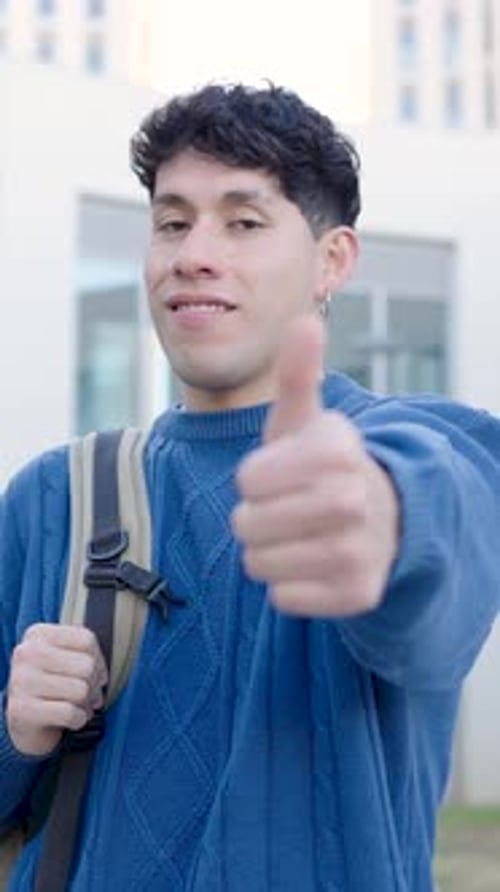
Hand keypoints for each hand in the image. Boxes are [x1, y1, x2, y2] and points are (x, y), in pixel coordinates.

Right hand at [6, 624, 107, 756]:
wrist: (24, 720)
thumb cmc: (51, 684)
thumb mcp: (64, 658)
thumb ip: (85, 653)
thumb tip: (102, 676)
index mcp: (38, 634)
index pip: (87, 640)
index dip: (99, 661)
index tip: (93, 674)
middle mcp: (26, 653)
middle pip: (87, 666)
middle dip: (94, 685)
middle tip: (88, 694)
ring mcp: (21, 681)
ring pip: (81, 691)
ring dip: (87, 704)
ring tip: (79, 706)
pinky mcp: (22, 710)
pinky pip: (70, 713)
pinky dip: (78, 719)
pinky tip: (71, 719)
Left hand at [232, 315, 398, 616]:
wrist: (379, 518)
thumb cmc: (322, 467)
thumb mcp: (305, 420)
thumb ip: (298, 373)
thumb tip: (304, 321)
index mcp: (336, 449)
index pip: (247, 479)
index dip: (254, 478)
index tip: (279, 473)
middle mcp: (353, 499)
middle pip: (247, 525)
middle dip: (255, 518)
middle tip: (284, 509)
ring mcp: (359, 551)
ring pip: (259, 564)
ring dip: (267, 552)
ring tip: (296, 536)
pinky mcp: (357, 595)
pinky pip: (282, 598)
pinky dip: (288, 585)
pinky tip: (312, 564)